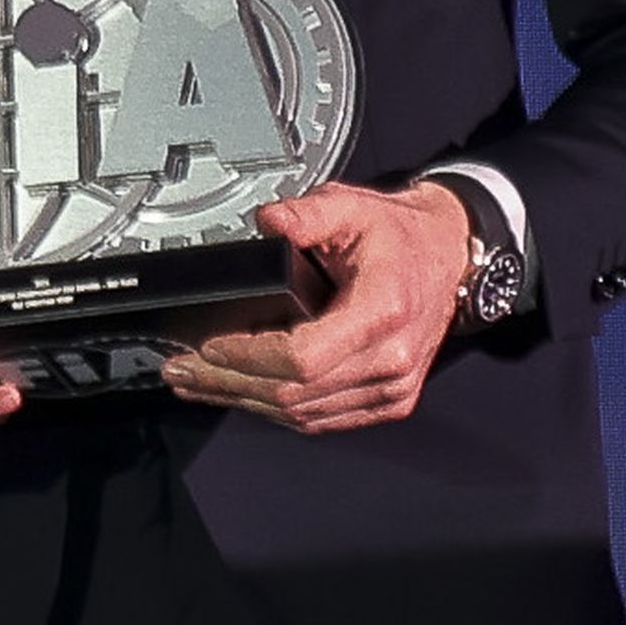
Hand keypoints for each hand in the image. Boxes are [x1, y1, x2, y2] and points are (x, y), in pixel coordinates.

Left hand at [160, 178, 470, 435]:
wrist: (446, 257)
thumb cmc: (402, 237)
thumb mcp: (353, 205)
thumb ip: (307, 213)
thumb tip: (267, 222)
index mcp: (383, 312)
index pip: (303, 358)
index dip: (248, 356)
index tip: (208, 345)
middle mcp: (391, 360)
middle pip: (293, 393)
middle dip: (227, 383)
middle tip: (179, 368)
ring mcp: (391, 388)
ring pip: (302, 413)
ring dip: (243, 400)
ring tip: (196, 382)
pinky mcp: (387, 400)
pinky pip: (321, 419)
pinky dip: (276, 409)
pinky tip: (241, 394)